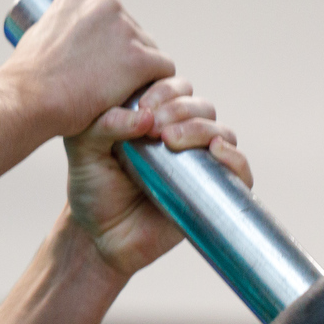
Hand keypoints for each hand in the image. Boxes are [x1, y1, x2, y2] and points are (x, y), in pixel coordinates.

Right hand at [1, 0, 175, 137]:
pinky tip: (137, 95)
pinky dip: (153, 84)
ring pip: (148, 49)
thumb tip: (73, 33)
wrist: (28, 98)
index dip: (105, 41)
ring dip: (137, 70)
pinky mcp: (139, 58)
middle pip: (132, 30)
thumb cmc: (27, 76)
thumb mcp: (40, 30)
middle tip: (104, 81)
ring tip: (114, 92)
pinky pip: (163, 68)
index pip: (110, 16)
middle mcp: (106, 3)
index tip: (94, 60)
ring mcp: (124, 29)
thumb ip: (63, 24)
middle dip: (123, 54)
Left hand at [64, 77, 251, 278]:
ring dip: (202, 128)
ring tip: (171, 140)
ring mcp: (200, 164)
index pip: (176, 88)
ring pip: (221, 132)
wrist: (100, 235)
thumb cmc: (92, 187)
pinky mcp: (213, 193)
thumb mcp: (84, 148)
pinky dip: (235, 158)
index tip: (144, 106)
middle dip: (180, 109)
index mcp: (156, 117)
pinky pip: (239, 171)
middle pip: (201, 107)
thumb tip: (143, 116)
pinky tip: (216, 151)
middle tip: (155, 126)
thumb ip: (103, 124)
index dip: (165, 91)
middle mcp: (183, 136)